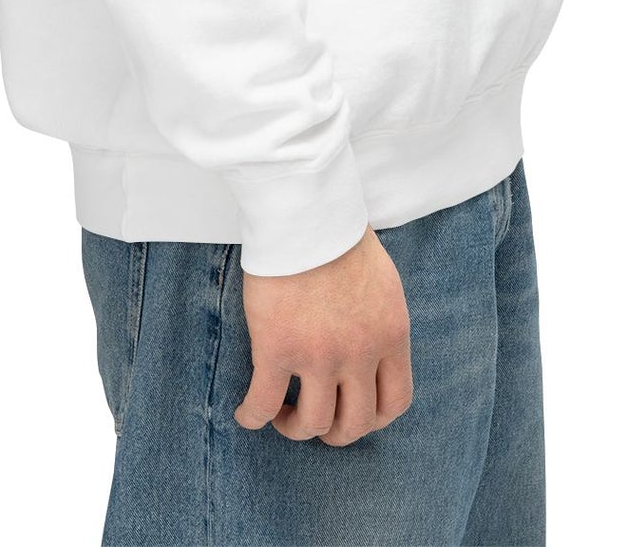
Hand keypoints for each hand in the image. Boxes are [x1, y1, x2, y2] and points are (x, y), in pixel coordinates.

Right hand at [234, 226, 413, 446]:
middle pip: (354, 424)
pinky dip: (252, 418)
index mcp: (390, 335)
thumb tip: (371, 352)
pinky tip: (247, 413)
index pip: (395, 402)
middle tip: (316, 417)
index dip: (373, 418)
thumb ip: (380, 325)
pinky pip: (263, 405)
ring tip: (283, 413)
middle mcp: (359, 353)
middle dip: (334, 431)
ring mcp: (318, 356)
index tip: (353, 411)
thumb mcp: (383, 285)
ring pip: (311, 424)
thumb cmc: (340, 237)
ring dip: (295, 427)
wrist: (305, 211)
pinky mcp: (276, 349)